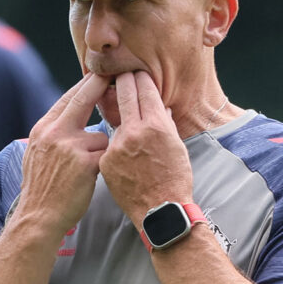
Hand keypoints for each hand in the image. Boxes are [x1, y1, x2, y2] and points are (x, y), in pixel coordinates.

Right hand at [14, 73, 110, 239]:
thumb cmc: (42, 189)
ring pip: (101, 136)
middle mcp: (54, 132)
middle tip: (116, 72)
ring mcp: (69, 146)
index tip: (98, 74)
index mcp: (43, 129)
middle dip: (100, 84)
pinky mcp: (85, 162)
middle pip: (83, 98)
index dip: (85, 85)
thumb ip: (53, 134)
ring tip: (87, 171)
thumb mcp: (37, 154)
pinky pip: (106, 154)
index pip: (67, 98)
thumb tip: (66, 118)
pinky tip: (94, 177)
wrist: (38, 217)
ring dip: (102, 151)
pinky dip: (106, 165)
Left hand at [100, 71, 193, 226]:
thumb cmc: (175, 179)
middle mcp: (135, 131)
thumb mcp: (177, 146)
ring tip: (121, 116)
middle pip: (123, 93)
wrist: (161, 212)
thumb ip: (166, 123)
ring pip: (115, 120)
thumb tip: (161, 107)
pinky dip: (115, 145)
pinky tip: (122, 154)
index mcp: (156, 125)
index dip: (139, 77)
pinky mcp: (105, 161)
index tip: (135, 71)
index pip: (144, 88)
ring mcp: (117, 146)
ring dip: (119, 116)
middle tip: (119, 74)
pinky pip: (109, 144)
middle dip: (122, 81)